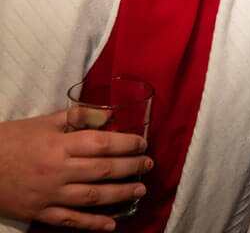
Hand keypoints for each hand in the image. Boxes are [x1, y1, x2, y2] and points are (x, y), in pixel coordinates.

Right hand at [0, 111, 151, 231]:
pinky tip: (111, 226)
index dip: (127, 144)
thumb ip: (75, 118)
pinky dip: (92, 225)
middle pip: (103, 170)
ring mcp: (49, 194)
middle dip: (131, 167)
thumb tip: (107, 115)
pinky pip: (70, 221)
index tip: (143, 144)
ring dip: (120, 194)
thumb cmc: (9, 141)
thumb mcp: (41, 123)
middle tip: (149, 164)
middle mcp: (58, 171)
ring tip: (140, 190)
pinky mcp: (39, 212)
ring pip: (92, 197)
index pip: (103, 144)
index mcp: (59, 145)